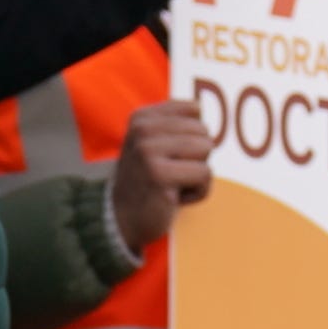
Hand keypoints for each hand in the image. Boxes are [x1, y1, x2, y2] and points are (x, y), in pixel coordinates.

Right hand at [108, 97, 217, 257]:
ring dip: (197, 175)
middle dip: (196, 157)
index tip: (170, 155)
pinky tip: (174, 198)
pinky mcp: (159, 174)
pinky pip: (204, 174)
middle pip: (203, 131)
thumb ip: (175, 125)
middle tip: (171, 174)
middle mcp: (142, 129)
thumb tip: (200, 107)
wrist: (121, 221)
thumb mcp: (153, 146)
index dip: (193, 137)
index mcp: (142, 118)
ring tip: (173, 185)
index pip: (194, 109)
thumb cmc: (147, 183)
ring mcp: (148, 151)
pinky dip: (197, 192)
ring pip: (206, 150)